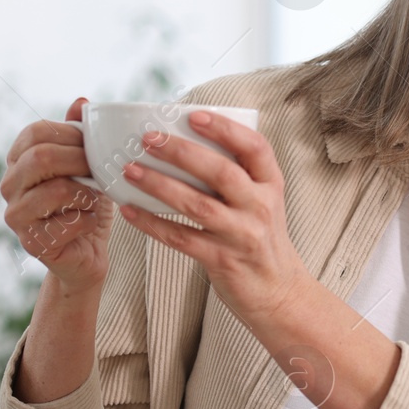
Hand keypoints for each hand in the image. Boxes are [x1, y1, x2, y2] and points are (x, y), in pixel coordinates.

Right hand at [1, 97, 112, 295]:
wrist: (87, 252)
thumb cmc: (87, 202)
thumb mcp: (88, 165)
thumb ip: (81, 135)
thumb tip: (81, 102)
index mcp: (19, 159)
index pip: (36, 132)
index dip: (70, 134)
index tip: (94, 145)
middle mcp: (9, 185)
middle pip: (41, 157)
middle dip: (80, 160)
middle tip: (101, 170)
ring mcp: (16, 215)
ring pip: (55, 190)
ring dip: (87, 193)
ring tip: (95, 199)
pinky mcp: (31, 242)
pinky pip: (68, 222)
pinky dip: (89, 220)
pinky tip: (89, 222)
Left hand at [118, 110, 307, 326]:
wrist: (278, 292)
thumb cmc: (261, 239)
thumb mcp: (262, 202)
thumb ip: (238, 176)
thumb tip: (189, 142)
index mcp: (270, 185)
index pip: (255, 148)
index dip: (225, 129)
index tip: (194, 115)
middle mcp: (260, 207)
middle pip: (221, 172)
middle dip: (181, 152)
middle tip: (149, 139)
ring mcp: (242, 235)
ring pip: (197, 204)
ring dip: (160, 185)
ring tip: (131, 169)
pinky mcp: (222, 260)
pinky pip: (181, 238)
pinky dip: (153, 224)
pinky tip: (131, 210)